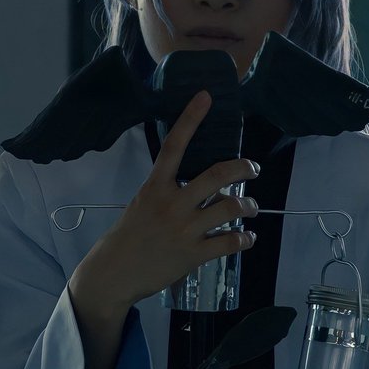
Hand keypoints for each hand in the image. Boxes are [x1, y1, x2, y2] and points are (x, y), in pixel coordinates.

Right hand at [69, 91, 259, 315]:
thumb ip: (168, 192)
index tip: (206, 97)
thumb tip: (203, 187)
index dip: (190, 119)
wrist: (115, 272)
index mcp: (155, 187)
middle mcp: (172, 204)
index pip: (174, 145)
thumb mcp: (143, 204)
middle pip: (216, 176)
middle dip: (243, 168)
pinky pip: (229, 242)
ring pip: (229, 208)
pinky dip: (244, 239)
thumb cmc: (129, 236)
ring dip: (248, 206)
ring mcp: (184, 229)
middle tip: (253, 168)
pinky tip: (247, 238)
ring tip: (251, 208)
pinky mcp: (193, 254)